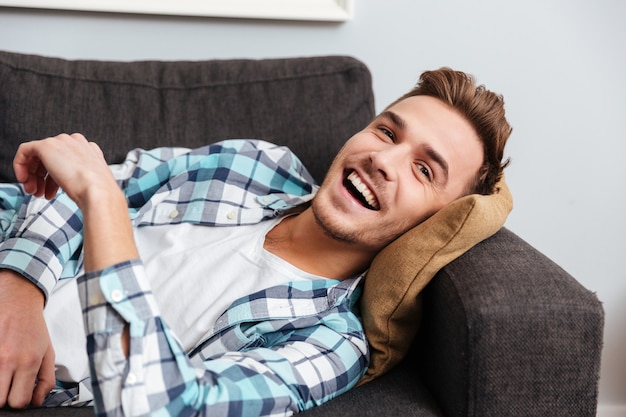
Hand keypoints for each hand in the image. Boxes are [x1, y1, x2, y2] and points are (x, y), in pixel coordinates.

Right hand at [0, 270, 55, 407]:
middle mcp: (8, 361)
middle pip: (0, 401)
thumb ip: (46, 379)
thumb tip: (38, 401)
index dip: (20, 402)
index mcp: (29, 362)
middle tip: (10, 385)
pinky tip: (0, 366)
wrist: (18, 302)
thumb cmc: (33, 328)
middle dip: (6, 397)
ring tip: (5, 375)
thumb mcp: (48, 352)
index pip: (19, 401)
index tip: (20, 394)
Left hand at [13, 133, 115, 205]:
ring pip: (38, 155)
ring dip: (33, 175)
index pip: (65, 159)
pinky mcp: (46, 146)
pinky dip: (20, 165)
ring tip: (35, 192)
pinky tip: (24, 180)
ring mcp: (61, 142)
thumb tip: (66, 182)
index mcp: (89, 150)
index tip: (50, 191)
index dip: (54, 177)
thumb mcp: (90, 182)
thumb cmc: (96, 193)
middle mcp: (76, 142)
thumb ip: (78, 176)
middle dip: (42, 177)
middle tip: (39, 193)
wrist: (97, 192)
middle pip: (51, 157)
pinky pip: (25, 150)